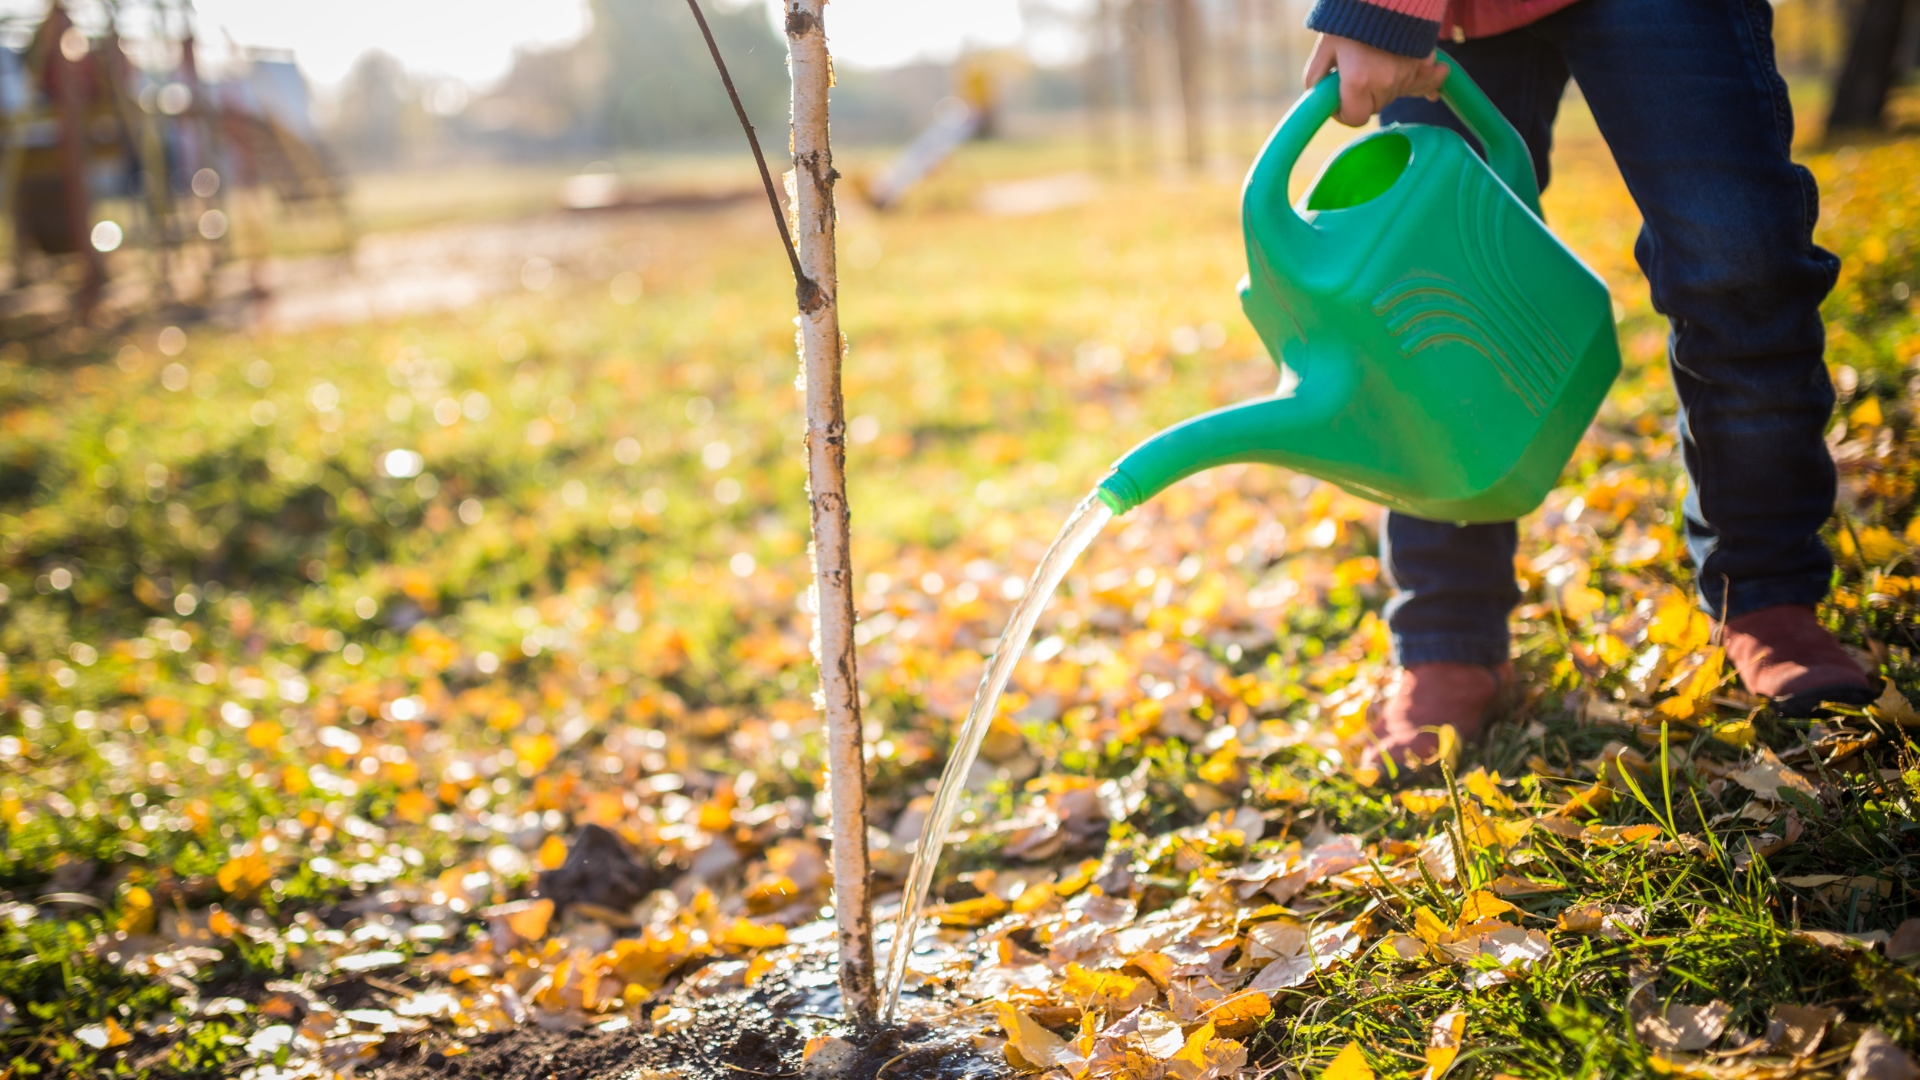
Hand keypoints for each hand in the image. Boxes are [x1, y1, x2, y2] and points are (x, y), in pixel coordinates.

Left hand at [1304, 33, 1447, 126]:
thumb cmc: (1352, 18)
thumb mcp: (1325, 47)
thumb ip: (1316, 76)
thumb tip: (1317, 95)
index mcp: (1358, 82)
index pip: (1355, 119)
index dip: (1344, 113)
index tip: (1339, 100)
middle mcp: (1386, 83)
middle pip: (1374, 107)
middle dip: (1362, 97)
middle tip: (1354, 72)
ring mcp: (1407, 74)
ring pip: (1392, 95)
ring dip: (1383, 86)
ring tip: (1374, 61)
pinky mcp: (1424, 63)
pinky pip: (1419, 82)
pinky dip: (1413, 80)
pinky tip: (1413, 80)